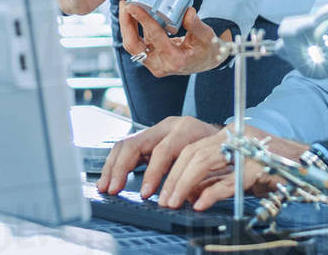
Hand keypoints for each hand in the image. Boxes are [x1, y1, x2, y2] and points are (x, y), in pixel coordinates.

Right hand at [96, 115, 218, 196]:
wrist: (222, 138)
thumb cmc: (218, 154)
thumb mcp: (212, 166)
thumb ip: (199, 183)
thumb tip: (185, 202)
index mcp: (186, 130)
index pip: (163, 150)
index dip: (152, 173)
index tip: (145, 194)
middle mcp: (168, 126)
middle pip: (136, 143)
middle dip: (121, 168)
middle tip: (114, 189)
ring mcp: (156, 131)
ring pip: (126, 144)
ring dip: (112, 167)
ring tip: (105, 187)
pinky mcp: (148, 139)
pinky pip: (125, 149)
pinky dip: (114, 165)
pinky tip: (108, 180)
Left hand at [119, 4, 229, 77]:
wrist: (208, 61)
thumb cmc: (208, 48)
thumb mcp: (207, 35)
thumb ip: (195, 24)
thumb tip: (188, 12)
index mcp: (175, 59)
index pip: (154, 36)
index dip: (142, 19)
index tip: (133, 5)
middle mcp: (161, 64)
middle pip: (133, 45)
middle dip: (126, 23)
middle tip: (125, 4)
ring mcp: (154, 64)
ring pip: (132, 45)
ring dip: (127, 25)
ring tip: (126, 7)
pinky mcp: (151, 60)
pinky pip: (136, 44)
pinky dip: (132, 29)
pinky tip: (132, 15)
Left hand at [158, 124, 306, 210]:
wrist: (313, 168)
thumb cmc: (279, 170)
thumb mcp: (242, 170)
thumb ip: (217, 176)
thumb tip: (190, 192)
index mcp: (233, 133)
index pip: (194, 147)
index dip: (175, 169)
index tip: (164, 189)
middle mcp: (238, 136)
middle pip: (194, 153)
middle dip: (174, 177)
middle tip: (164, 199)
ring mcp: (248, 150)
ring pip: (205, 162)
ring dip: (184, 184)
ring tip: (174, 202)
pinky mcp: (259, 168)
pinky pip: (228, 180)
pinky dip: (210, 192)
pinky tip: (199, 203)